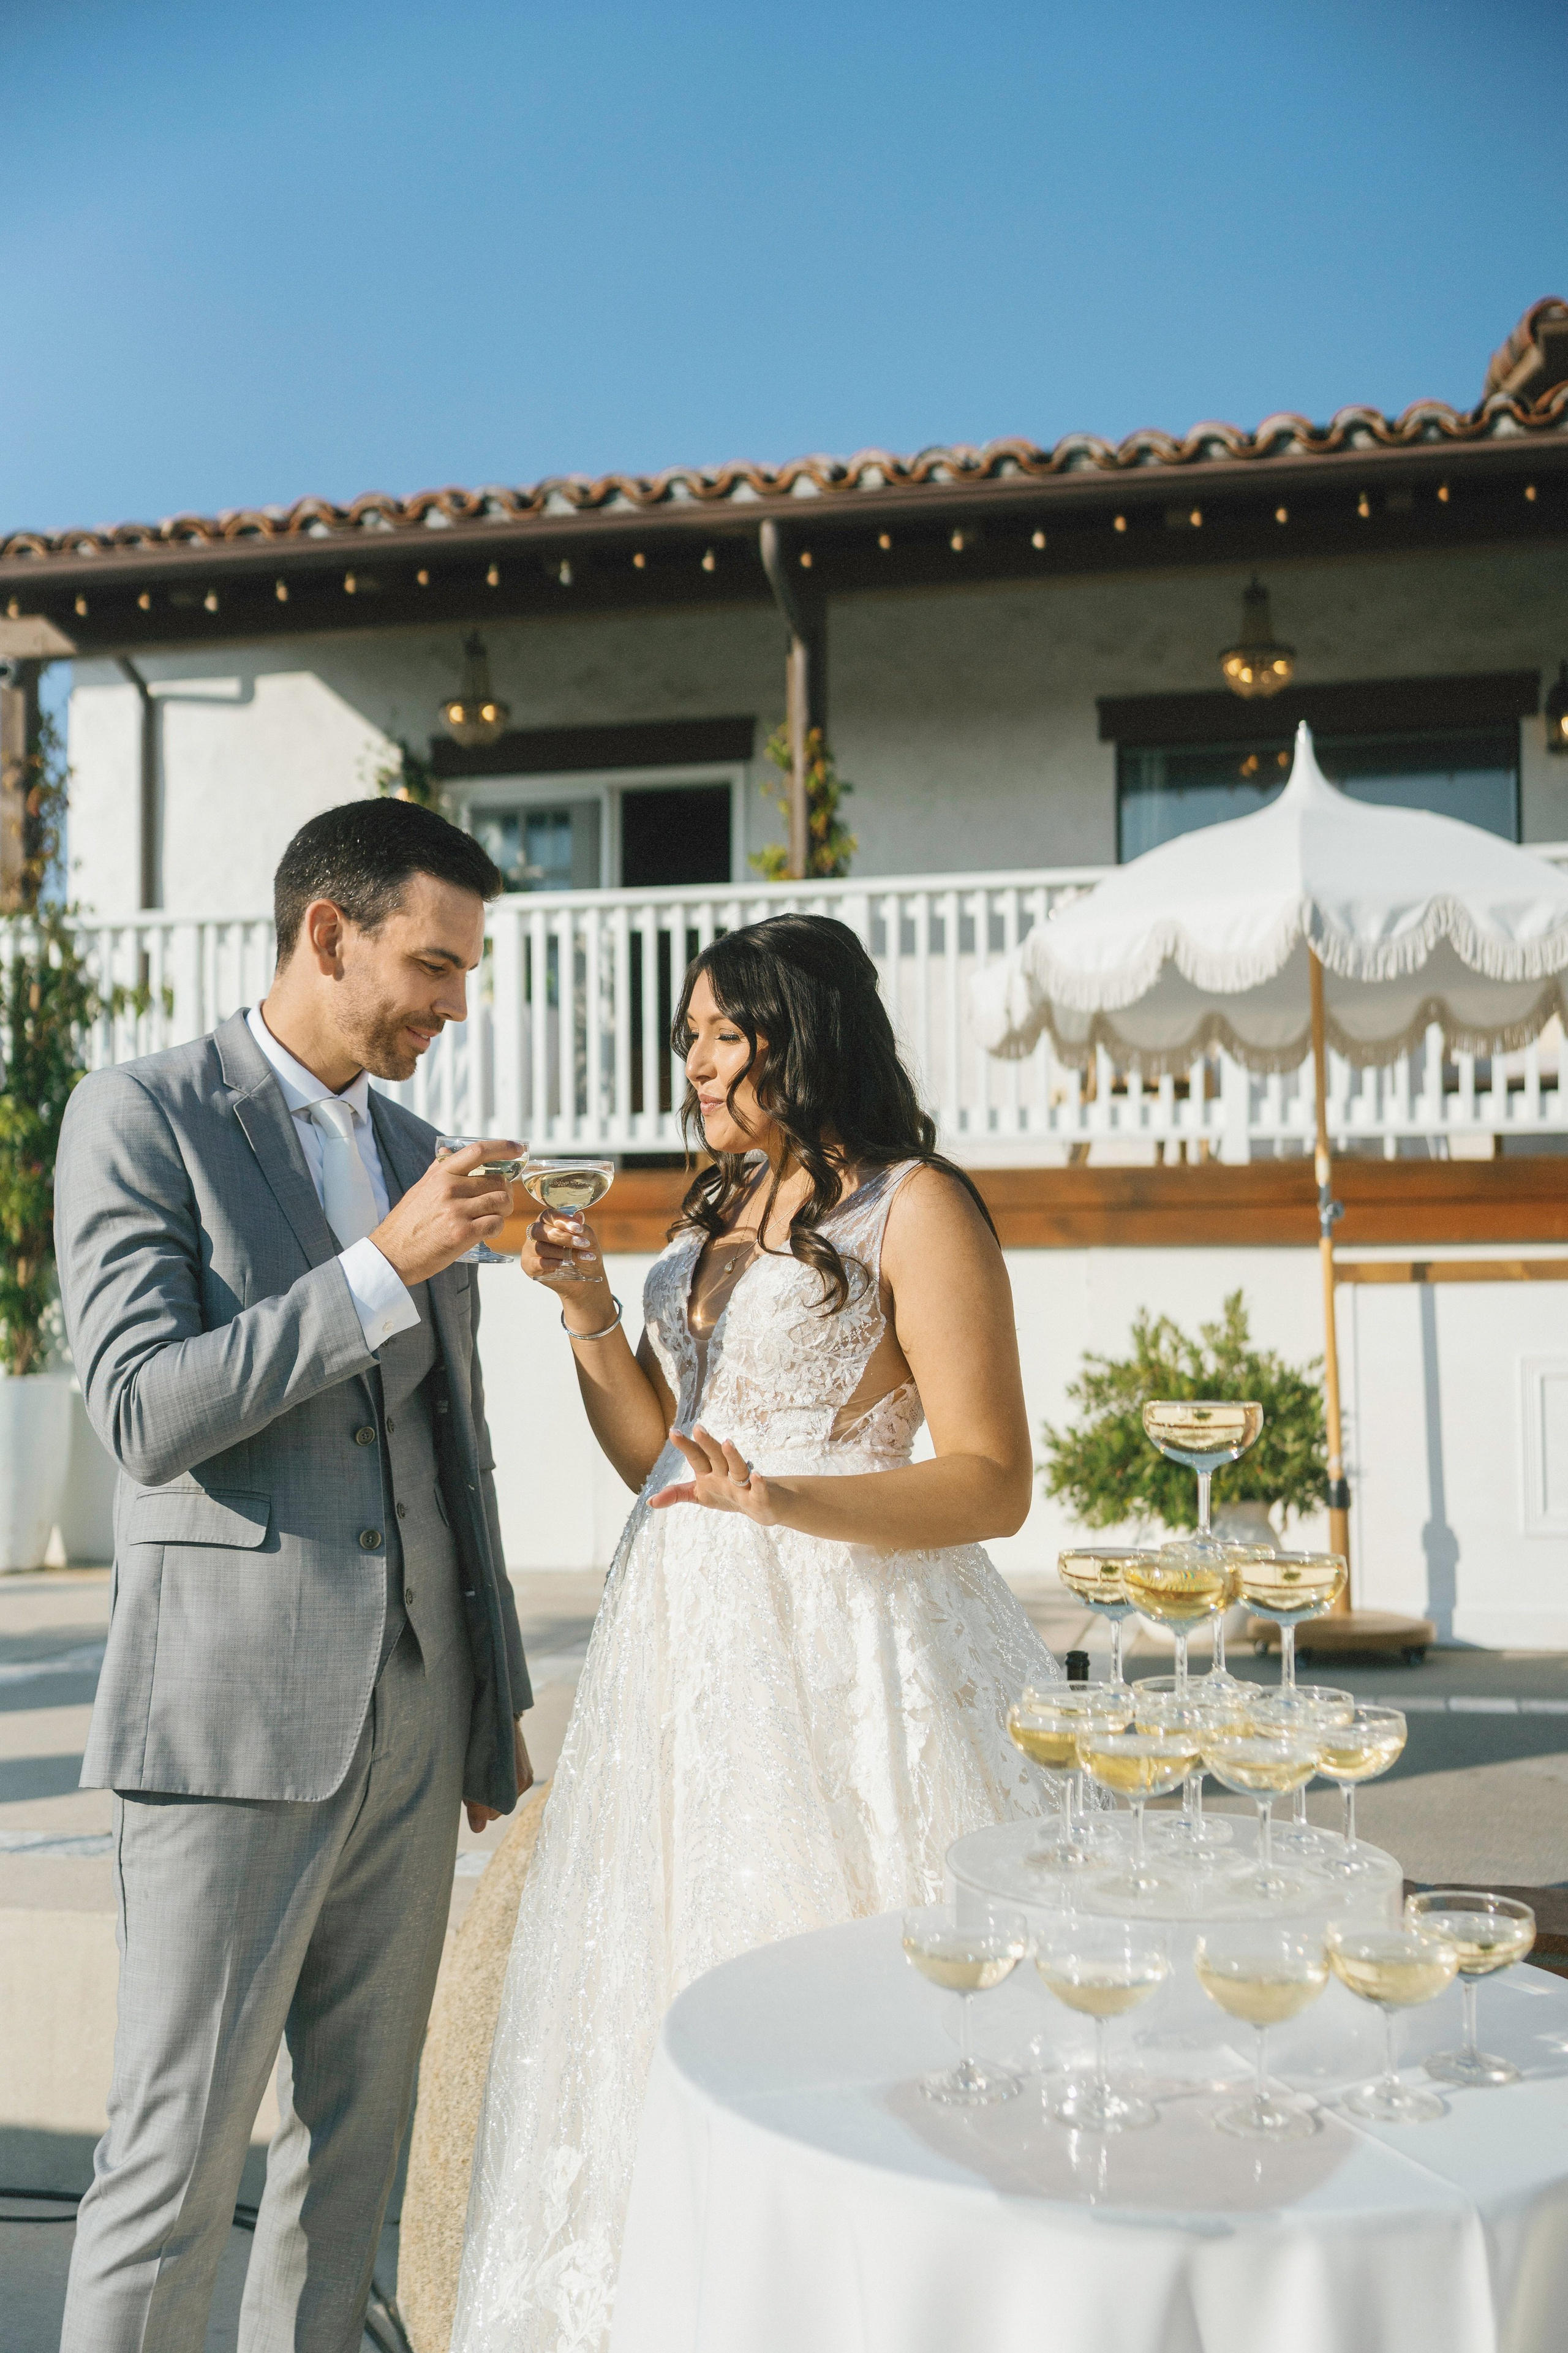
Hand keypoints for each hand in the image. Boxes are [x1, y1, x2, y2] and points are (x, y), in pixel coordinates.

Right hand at [371, 1141, 520, 1285]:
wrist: (391, 1254)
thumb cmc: (406, 1223)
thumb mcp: (419, 1189)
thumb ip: (438, 1169)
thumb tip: (450, 1149)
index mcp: (440, 1174)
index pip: (478, 1152)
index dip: (502, 1147)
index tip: (518, 1148)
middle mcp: (450, 1188)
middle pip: (497, 1181)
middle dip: (505, 1192)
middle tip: (498, 1203)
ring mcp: (457, 1211)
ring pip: (500, 1202)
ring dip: (503, 1211)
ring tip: (492, 1218)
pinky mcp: (463, 1233)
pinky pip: (496, 1223)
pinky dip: (497, 1228)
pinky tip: (487, 1232)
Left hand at [466, 1720, 534, 1832]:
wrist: (495, 1711)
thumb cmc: (479, 1739)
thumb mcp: (472, 1772)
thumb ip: (476, 1804)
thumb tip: (478, 1830)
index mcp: (516, 1782)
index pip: (494, 1814)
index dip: (477, 1806)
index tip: (468, 1789)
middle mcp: (525, 1781)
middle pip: (499, 1808)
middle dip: (484, 1799)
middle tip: (472, 1779)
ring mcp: (527, 1775)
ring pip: (503, 1797)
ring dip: (491, 1790)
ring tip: (479, 1770)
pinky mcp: (526, 1769)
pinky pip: (509, 1788)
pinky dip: (498, 1783)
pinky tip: (489, 1768)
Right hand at [518, 1208, 603, 1293]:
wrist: (584, 1278)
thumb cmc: (583, 1254)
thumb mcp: (589, 1241)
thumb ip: (583, 1229)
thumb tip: (579, 1216)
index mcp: (548, 1222)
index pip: (549, 1215)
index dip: (562, 1220)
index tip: (578, 1228)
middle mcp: (536, 1233)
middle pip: (541, 1231)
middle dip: (563, 1237)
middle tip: (583, 1244)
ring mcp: (530, 1249)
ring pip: (540, 1248)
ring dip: (563, 1253)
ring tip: (581, 1258)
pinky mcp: (529, 1265)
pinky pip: (536, 1263)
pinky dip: (550, 1264)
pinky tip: (561, 1265)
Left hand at [649, 1424, 778, 1523]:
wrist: (762, 1506)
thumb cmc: (728, 1495)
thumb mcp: (700, 1495)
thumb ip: (676, 1494)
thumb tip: (650, 1501)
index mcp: (711, 1472)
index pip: (697, 1456)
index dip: (686, 1446)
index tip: (673, 1432)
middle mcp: (726, 1474)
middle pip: (716, 1456)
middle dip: (707, 1443)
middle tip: (698, 1428)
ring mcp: (744, 1484)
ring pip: (738, 1467)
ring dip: (733, 1456)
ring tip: (726, 1442)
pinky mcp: (759, 1498)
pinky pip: (758, 1490)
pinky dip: (758, 1483)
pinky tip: (755, 1475)